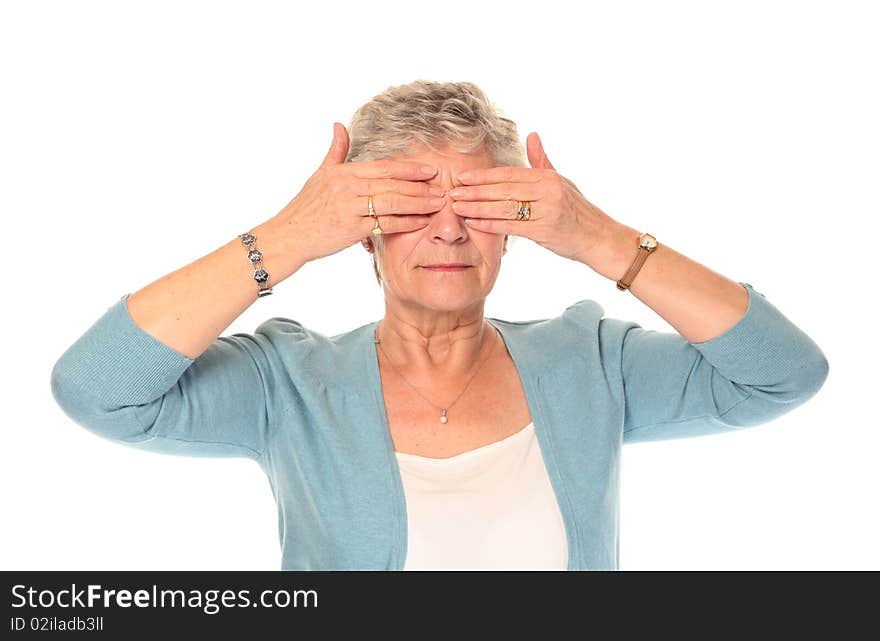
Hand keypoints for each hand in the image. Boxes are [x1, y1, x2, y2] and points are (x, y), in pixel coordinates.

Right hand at [271, 122, 444, 263]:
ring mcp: (351, 208)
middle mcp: (348, 187)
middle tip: (443, 187)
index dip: (409, 168)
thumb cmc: (305, 207)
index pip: (384, 167)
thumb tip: (339, 125)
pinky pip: (385, 225)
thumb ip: (335, 151)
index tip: (429, 169)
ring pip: (393, 203)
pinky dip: (405, 223)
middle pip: (393, 184)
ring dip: (419, 203)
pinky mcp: (352, 229)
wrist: (289, 235)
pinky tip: (420, 222)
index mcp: (344, 172)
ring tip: (438, 204)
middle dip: (421, 186)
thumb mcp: (319, 174)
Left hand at [448, 132, 615, 264]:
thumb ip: (542, 161)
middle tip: (451, 192)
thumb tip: (532, 135)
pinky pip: (512, 226)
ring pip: (504, 207)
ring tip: (457, 208)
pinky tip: (474, 223)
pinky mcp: (545, 231)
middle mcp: (548, 190)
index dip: (484, 176)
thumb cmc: (577, 211)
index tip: (462, 177)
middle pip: (503, 189)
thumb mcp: (562, 181)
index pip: (509, 174)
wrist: (598, 238)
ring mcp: (547, 210)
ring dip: (477, 207)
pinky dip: (491, 224)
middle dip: (475, 191)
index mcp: (547, 177)